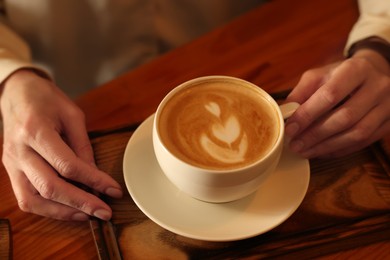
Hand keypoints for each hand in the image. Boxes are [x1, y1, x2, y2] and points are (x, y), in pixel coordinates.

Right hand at [1, 70, 121, 220]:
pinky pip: (26, 199)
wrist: (16, 93)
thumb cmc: (46, 100)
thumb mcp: (72, 115)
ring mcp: (11, 163)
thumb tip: (95, 174)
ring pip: (34, 200)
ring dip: (64, 212)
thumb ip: (82, 145)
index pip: (68, 165)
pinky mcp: (10, 171)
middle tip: (105, 212)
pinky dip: (48, 209)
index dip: (94, 181)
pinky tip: (68, 210)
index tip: (113, 190)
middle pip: (50, 187)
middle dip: (82, 203)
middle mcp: (19, 150)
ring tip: (89, 215)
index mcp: (36, 131)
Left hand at [285, 49, 389, 157]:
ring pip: (357, 133)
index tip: (290, 129)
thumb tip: (284, 115)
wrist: (375, 73)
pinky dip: (340, 149)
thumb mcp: (319, 76)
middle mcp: (377, 86)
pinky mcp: (389, 122)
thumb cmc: (341, 75)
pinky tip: (322, 151)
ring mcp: (387, 106)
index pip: (330, 95)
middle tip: (295, 145)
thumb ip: (301, 93)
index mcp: (356, 69)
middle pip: (345, 117)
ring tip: (305, 151)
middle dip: (316, 135)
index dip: (308, 114)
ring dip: (327, 146)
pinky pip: (364, 142)